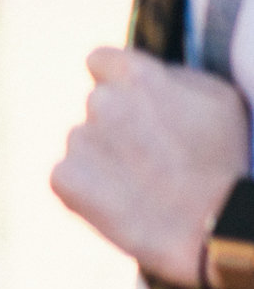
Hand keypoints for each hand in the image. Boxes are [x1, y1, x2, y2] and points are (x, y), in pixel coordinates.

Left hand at [51, 47, 249, 286]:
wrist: (216, 226)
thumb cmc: (225, 160)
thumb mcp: (217, 98)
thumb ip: (170, 76)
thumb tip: (140, 73)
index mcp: (136, 75)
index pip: (100, 61)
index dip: (116, 81)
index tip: (132, 102)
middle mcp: (101, 102)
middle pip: (96, 105)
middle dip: (117, 124)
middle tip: (150, 155)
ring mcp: (79, 140)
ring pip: (84, 143)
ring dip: (103, 158)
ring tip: (143, 183)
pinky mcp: (64, 179)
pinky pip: (68, 177)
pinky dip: (87, 189)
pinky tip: (122, 201)